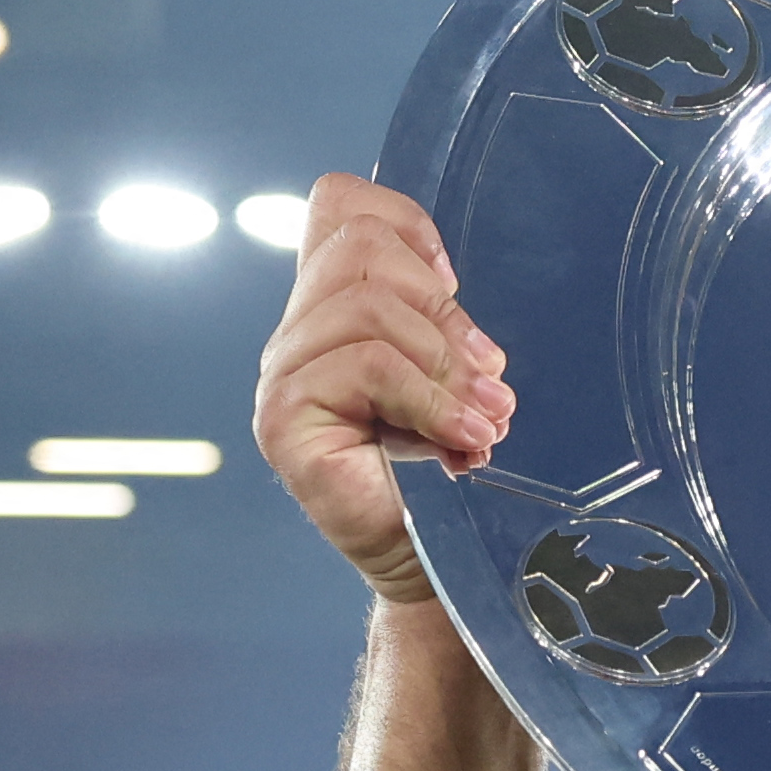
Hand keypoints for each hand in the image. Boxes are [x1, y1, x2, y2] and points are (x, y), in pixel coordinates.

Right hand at [257, 176, 508, 591]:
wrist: (432, 566)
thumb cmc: (445, 475)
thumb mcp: (452, 377)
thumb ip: (442, 326)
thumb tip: (460, 307)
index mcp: (330, 311)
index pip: (338, 205)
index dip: (404, 222)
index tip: (453, 285)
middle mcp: (295, 335)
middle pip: (359, 244)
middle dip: (440, 306)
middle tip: (488, 374)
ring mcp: (281, 375)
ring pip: (368, 306)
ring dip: (445, 362)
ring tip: (488, 417)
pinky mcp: (283, 418)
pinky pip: (367, 367)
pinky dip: (432, 400)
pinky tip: (465, 441)